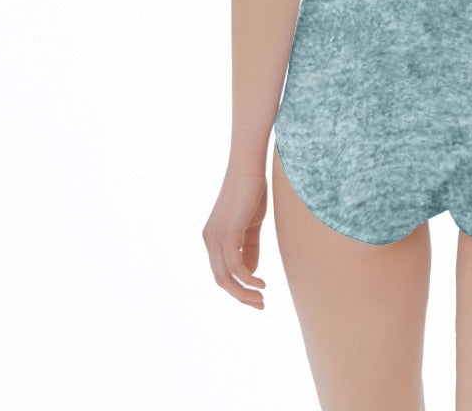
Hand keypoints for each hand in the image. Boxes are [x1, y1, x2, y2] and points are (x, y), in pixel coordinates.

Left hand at [202, 162, 267, 309]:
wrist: (249, 167)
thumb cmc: (251, 191)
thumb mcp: (251, 225)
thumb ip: (249, 248)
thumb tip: (250, 272)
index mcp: (213, 238)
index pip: (221, 271)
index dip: (237, 287)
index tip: (256, 295)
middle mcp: (209, 240)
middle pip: (220, 279)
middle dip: (240, 295)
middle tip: (259, 304)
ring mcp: (215, 237)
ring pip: (225, 277)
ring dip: (243, 292)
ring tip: (261, 299)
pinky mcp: (226, 233)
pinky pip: (235, 266)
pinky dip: (247, 279)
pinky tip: (260, 283)